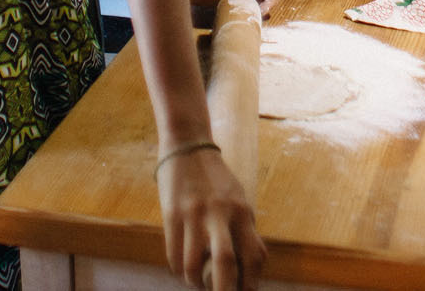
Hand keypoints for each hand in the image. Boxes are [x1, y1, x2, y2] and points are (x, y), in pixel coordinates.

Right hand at [158, 145, 265, 290]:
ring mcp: (193, 215)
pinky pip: (174, 254)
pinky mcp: (171, 214)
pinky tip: (183, 268)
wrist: (188, 146)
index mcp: (241, 211)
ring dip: (195, 282)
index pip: (253, 256)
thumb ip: (245, 230)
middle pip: (225, 263)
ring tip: (197, 282)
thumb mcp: (238, 200)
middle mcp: (219, 214)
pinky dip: (179, 269)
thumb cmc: (216, 180)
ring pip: (193, 265)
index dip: (250, 283)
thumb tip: (252, 267)